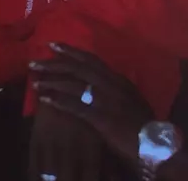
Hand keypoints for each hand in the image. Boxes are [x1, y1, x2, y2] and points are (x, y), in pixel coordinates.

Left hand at [30, 43, 152, 169]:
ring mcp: (107, 100)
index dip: (71, 51)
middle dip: (55, 63)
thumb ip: (115, 88)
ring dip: (52, 81)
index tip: (52, 45)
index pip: (91, 59)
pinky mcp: (102, 117)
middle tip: (34, 61)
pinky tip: (44, 99)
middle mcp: (112, 84)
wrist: (153, 141)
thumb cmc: (141, 121)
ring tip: (34, 80)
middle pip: (79, 68)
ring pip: (75, 84)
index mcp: (118, 78)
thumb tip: (100, 82)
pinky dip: (59, 101)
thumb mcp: (130, 98)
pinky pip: (76, 106)